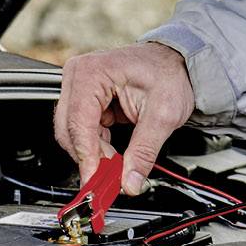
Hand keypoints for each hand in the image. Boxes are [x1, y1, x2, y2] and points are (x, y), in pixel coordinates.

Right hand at [54, 43, 194, 195]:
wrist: (177, 62)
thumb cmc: (170, 74)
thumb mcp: (163, 115)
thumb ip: (144, 152)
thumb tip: (130, 182)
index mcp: (92, 73)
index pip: (78, 123)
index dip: (86, 157)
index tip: (93, 183)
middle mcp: (78, 76)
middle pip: (68, 130)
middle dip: (89, 158)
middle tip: (110, 181)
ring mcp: (79, 87)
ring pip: (72, 134)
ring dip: (93, 154)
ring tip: (117, 167)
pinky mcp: (85, 99)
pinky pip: (82, 131)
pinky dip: (96, 147)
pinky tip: (112, 155)